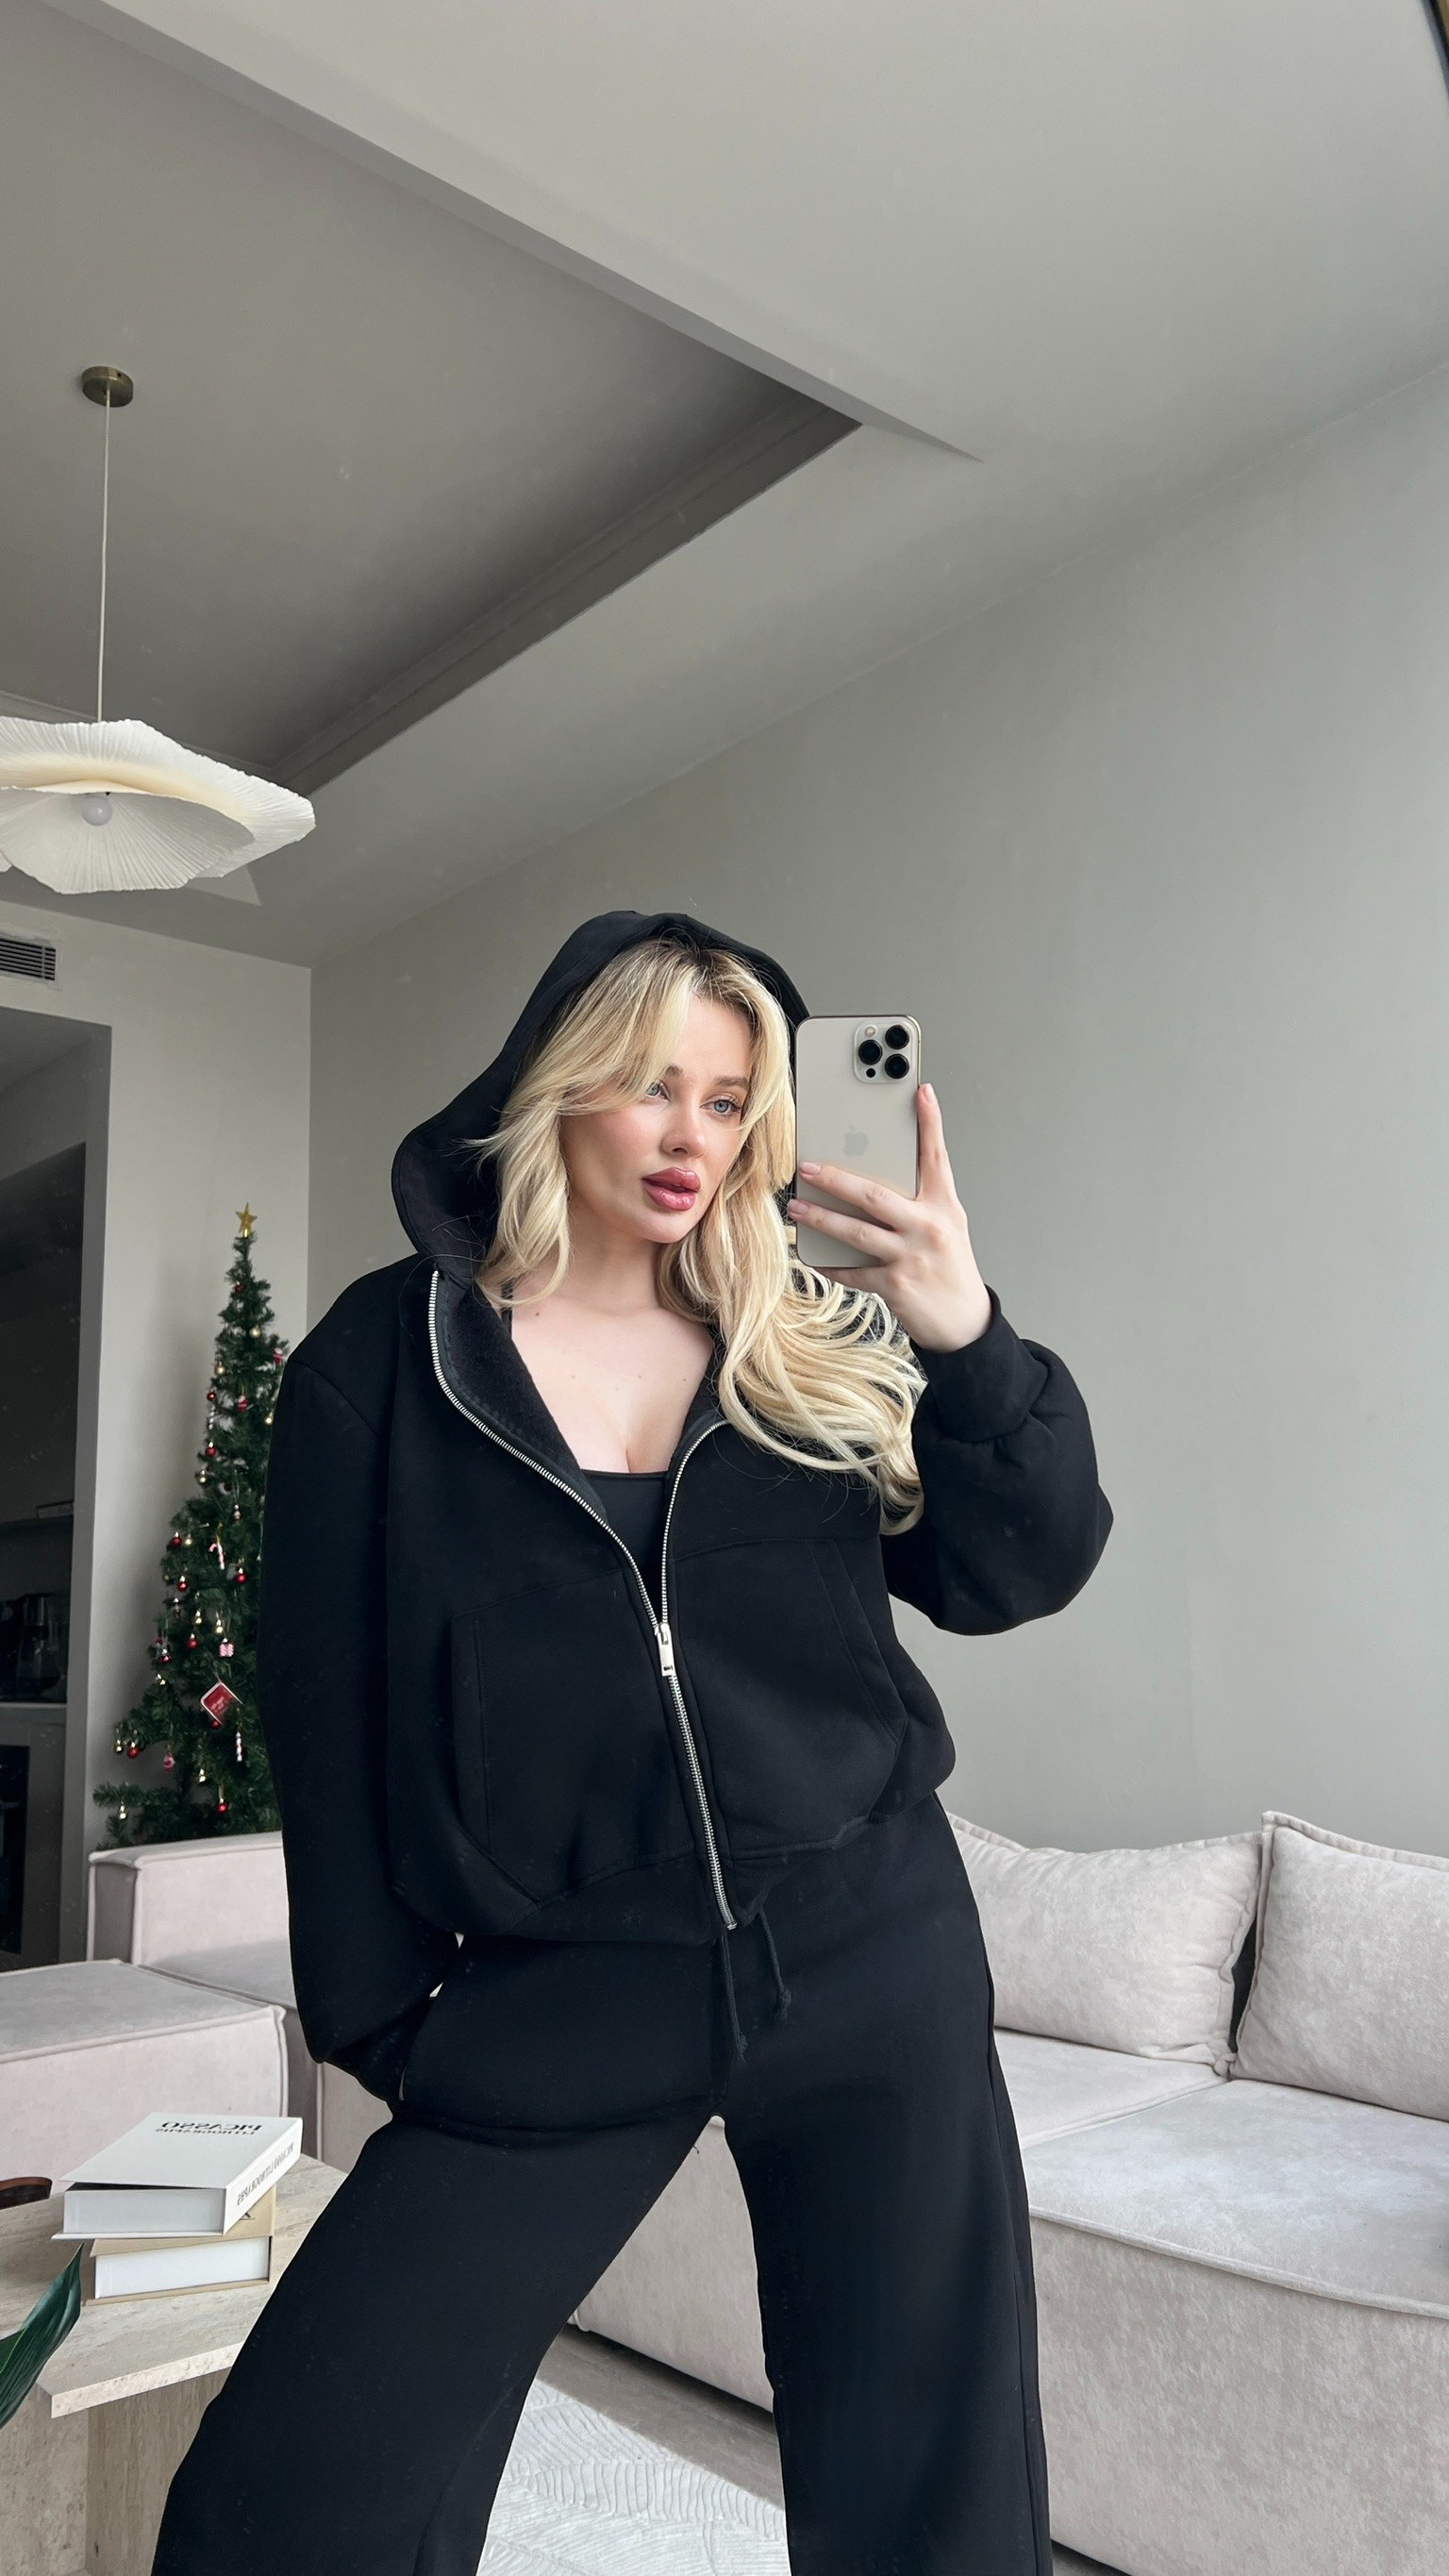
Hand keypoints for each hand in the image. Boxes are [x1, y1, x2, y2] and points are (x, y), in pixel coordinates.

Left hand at [786, 1082, 992, 1352]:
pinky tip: (813, 1255)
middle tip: (807, 1167)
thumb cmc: (950, 1267)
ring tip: (797, 1208)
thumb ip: (920, 1202)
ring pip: (856, 1231)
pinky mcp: (896, 1284)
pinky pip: (853, 1270)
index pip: (937, 1158)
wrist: (964, 1321)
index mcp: (944, 1206)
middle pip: (875, 1194)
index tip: (921, 1092)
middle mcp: (929, 1226)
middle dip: (836, 1179)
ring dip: (820, 1218)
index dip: (930, 1123)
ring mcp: (912, 1256)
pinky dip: (831, 1264)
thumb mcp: (947, 1227)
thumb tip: (874, 1180)